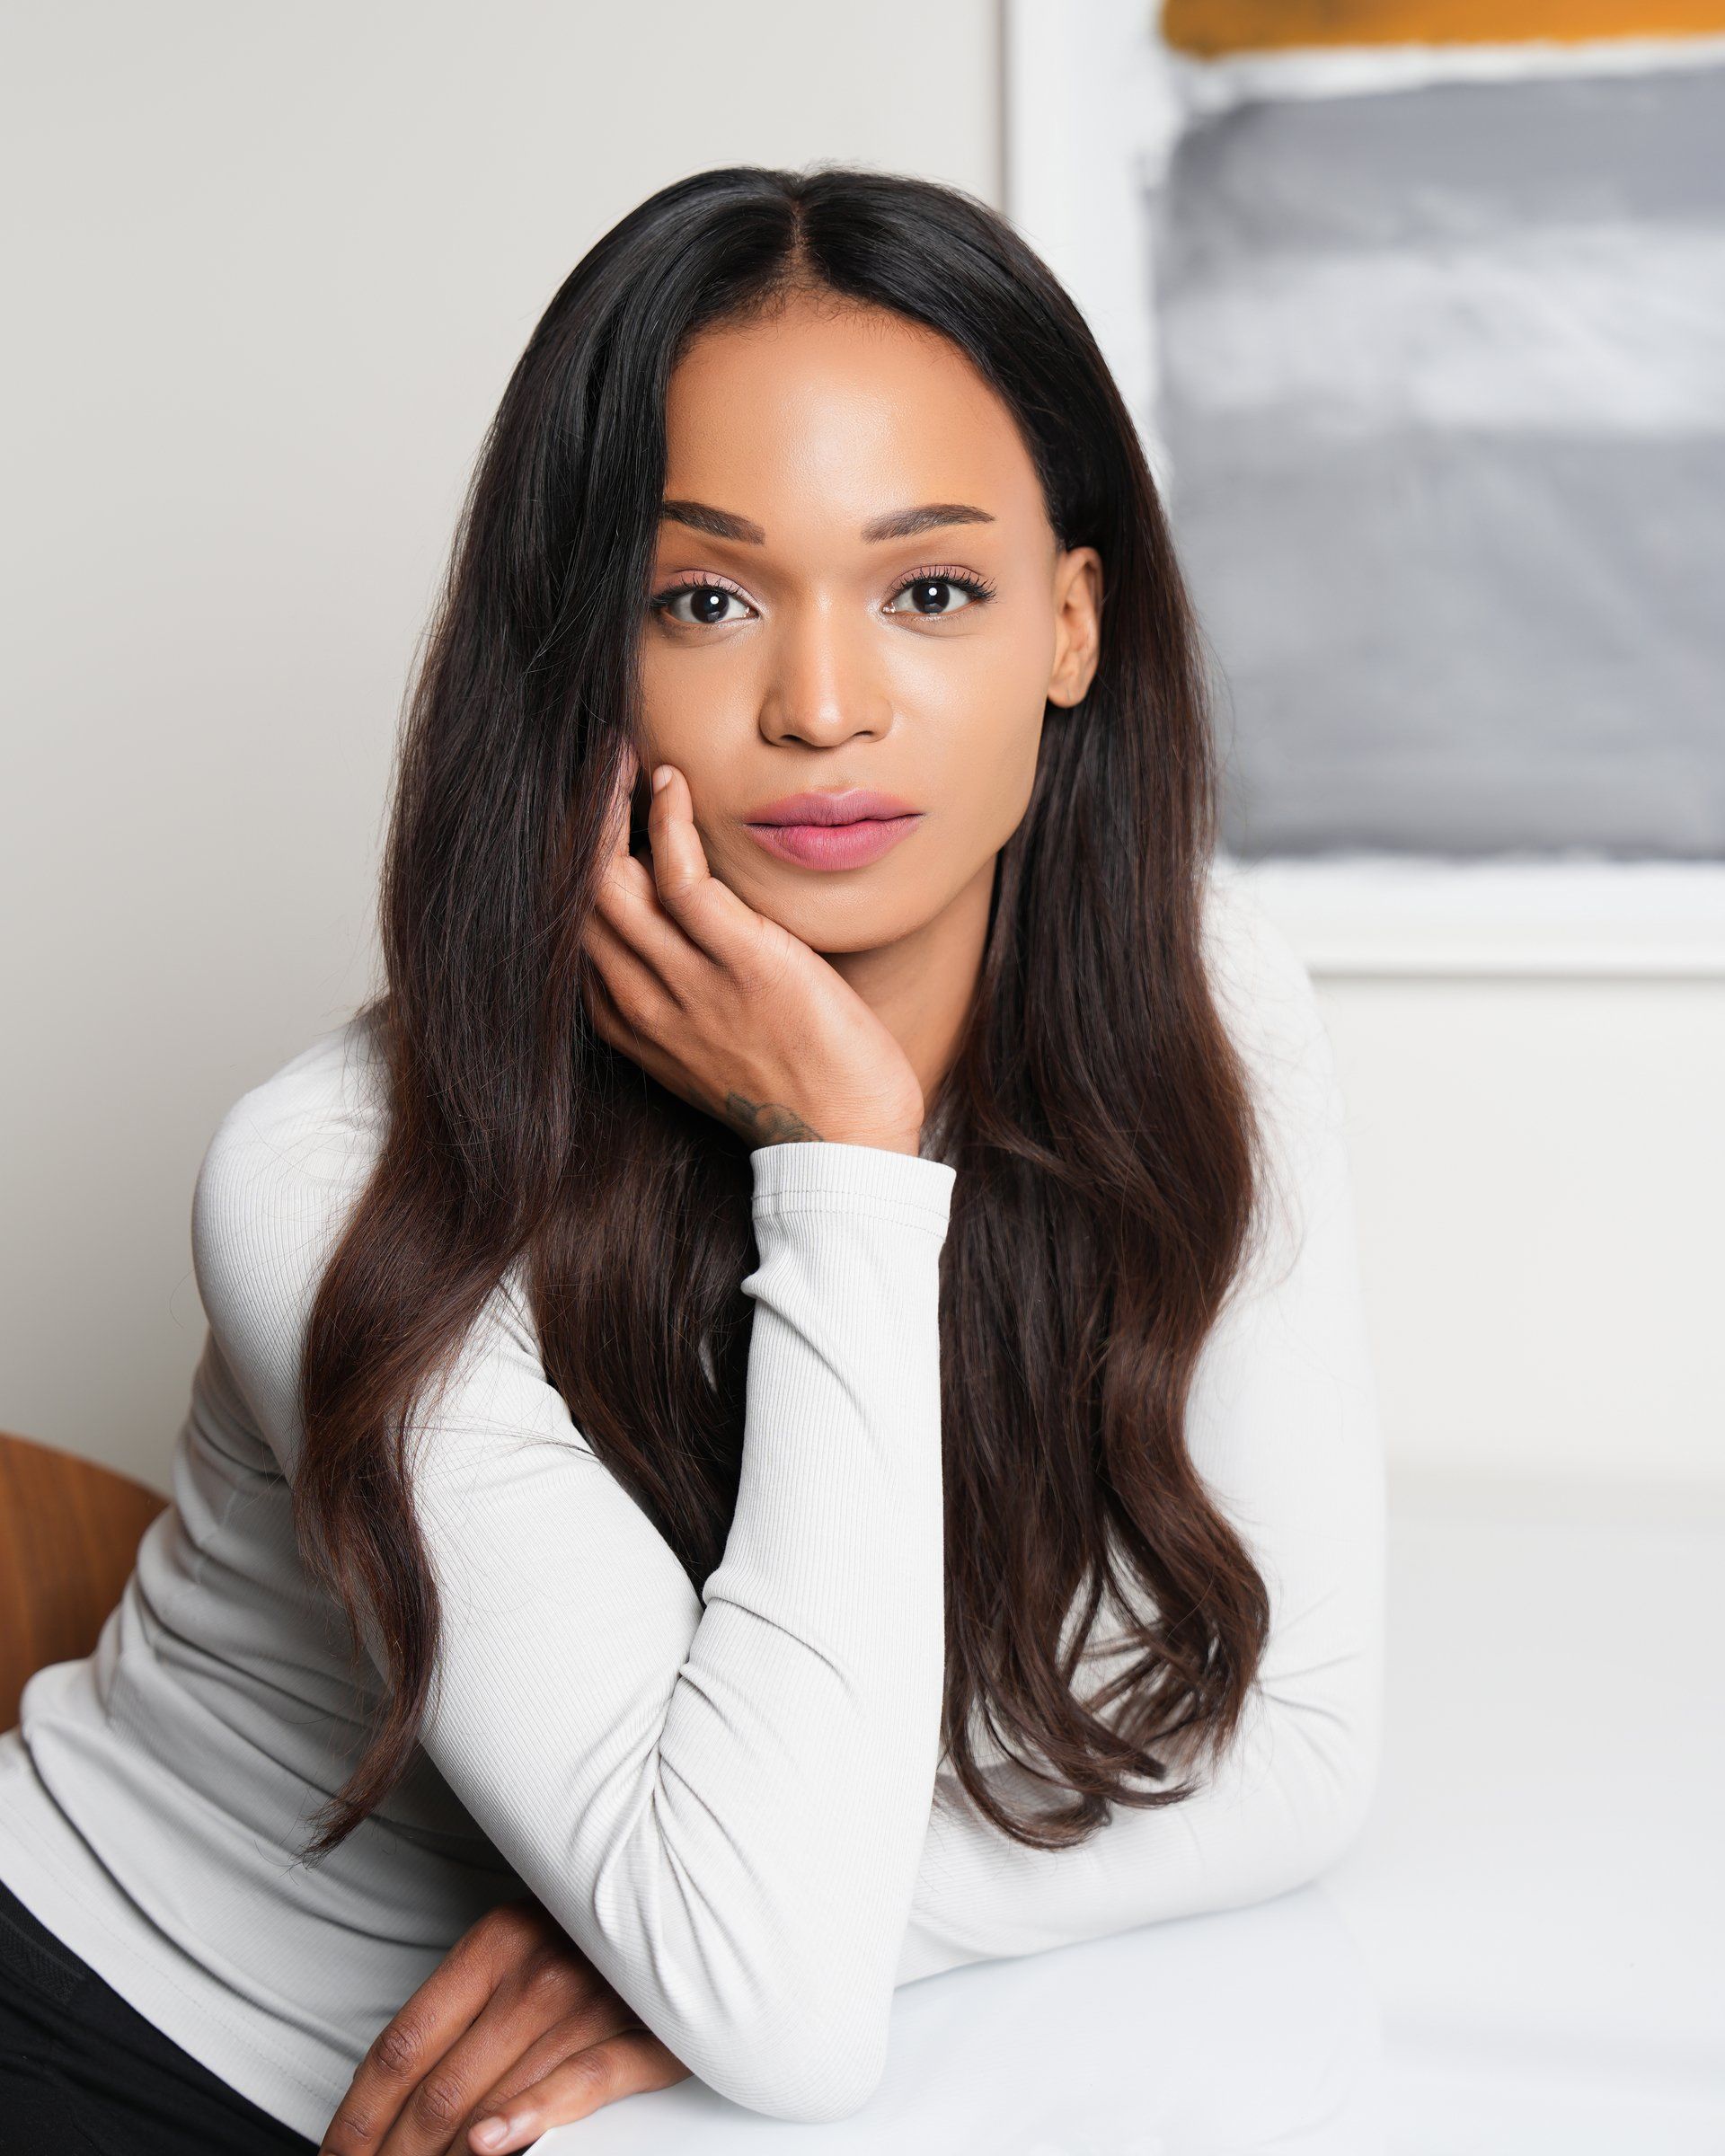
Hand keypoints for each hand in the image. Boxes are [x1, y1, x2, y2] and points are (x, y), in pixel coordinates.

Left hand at [319, 1896, 689, 2154]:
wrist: (701, 1904)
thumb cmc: (602, 1932)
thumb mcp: (524, 1945)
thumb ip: (470, 2006)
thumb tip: (404, 2085)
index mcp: (495, 1942)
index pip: (402, 2043)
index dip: (357, 2113)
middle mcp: (534, 1971)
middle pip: (436, 2087)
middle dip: (390, 2154)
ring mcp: (587, 2003)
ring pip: (491, 2097)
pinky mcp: (641, 2035)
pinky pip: (578, 2083)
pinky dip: (529, 2117)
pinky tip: (489, 2142)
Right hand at [581, 747, 925, 1153]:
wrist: (846, 1142)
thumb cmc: (796, 1088)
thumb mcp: (714, 1041)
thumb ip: (683, 989)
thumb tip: (684, 924)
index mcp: (629, 1022)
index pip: (570, 929)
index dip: (568, 866)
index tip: (585, 815)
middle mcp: (643, 1002)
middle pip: (574, 899)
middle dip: (575, 827)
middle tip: (595, 766)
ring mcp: (689, 985)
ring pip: (610, 883)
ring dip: (609, 810)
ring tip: (621, 759)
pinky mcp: (744, 965)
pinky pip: (682, 880)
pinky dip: (667, 822)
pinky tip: (671, 784)